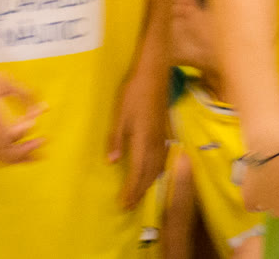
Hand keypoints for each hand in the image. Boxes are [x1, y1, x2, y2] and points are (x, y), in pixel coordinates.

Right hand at [0, 59, 44, 163]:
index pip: (9, 135)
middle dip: (24, 153)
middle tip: (42, 145)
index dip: (26, 130)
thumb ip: (24, 95)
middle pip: (3, 154)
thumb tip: (43, 108)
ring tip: (31, 155)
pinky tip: (13, 149)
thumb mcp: (3, 81)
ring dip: (14, 158)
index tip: (36, 118)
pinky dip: (2, 156)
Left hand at [108, 59, 167, 207]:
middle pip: (150, 173)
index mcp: (144, 139)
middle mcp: (156, 142)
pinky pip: (164, 157)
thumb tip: (112, 162)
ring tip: (140, 193)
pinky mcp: (166, 130)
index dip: (132, 189)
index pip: (138, 171)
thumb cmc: (134, 92)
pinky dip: (158, 170)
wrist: (155, 73)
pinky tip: (154, 171)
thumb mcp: (120, 115)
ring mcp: (164, 136)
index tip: (124, 204)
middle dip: (140, 191)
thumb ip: (116, 139)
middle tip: (130, 206)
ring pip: (159, 166)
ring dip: (150, 182)